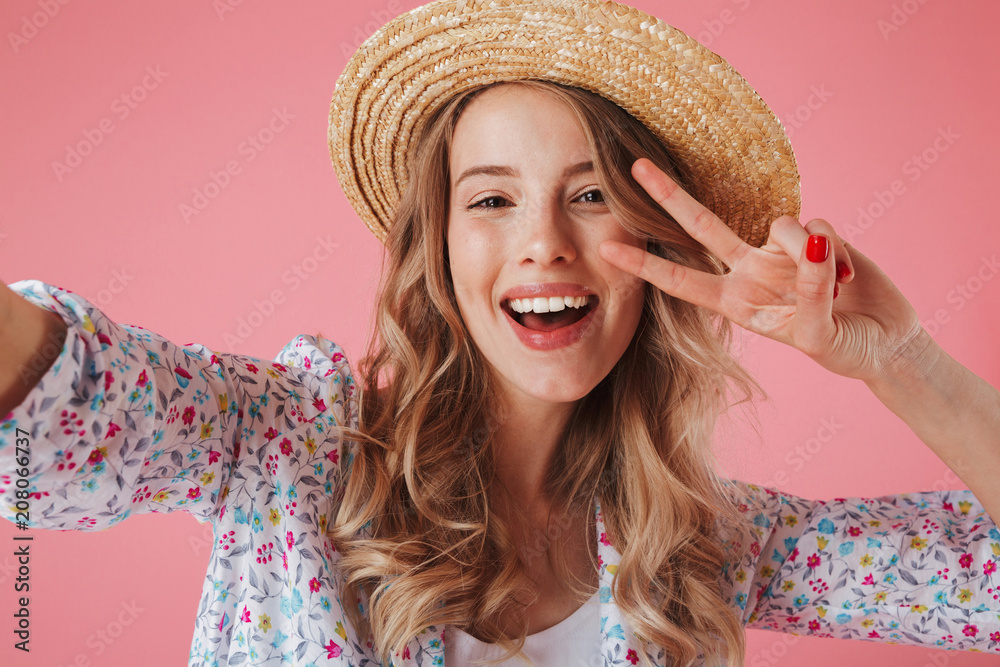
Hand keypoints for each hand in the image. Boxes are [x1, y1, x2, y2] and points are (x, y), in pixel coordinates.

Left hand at [599, 158, 929, 382]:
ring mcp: (780, 251)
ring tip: (838, 291)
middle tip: (635, 167)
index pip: (681, 280)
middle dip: (670, 196)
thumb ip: (811, 291)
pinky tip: (851, 279)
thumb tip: (813, 239)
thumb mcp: (818, 335)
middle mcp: (750, 271)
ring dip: (810, 257)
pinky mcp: (817, 236)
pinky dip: (839, 254)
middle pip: (702, 225)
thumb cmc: (844, 349)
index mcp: (736, 302)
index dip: (646, 265)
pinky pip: (820, 226)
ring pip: (781, 227)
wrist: (886, 343)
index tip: (607, 249)